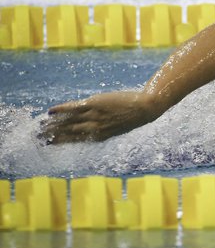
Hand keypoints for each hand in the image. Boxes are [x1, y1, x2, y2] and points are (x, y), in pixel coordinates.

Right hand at [39, 91, 160, 144]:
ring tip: (40, 126)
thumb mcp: (115, 127)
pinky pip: (73, 108)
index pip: (74, 140)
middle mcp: (93, 129)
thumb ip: (101, 129)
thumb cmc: (132, 117)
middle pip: (67, 132)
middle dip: (51, 135)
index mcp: (98, 137)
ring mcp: (93, 116)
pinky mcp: (94, 104)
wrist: (144, 109)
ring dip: (52, 124)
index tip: (47, 143)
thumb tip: (88, 127)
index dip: (59, 142)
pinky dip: (61, 109)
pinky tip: (50, 111)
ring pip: (67, 121)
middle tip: (37, 137)